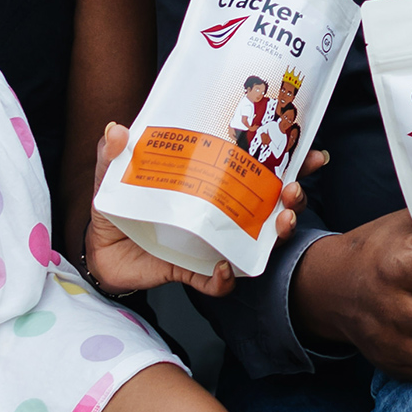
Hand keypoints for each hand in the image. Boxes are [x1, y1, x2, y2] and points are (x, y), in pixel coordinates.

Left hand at [83, 123, 321, 294]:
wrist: (99, 250)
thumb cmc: (117, 204)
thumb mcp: (113, 171)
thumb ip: (113, 150)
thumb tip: (117, 129)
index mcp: (211, 180)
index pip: (258, 166)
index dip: (291, 159)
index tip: (311, 151)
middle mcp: (220, 211)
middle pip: (272, 202)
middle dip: (295, 195)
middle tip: (295, 189)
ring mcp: (212, 242)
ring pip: (258, 240)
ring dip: (277, 232)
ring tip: (280, 223)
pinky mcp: (194, 271)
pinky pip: (218, 281)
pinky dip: (226, 278)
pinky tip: (225, 268)